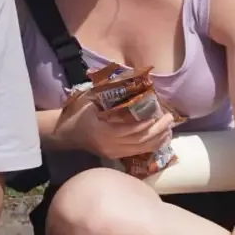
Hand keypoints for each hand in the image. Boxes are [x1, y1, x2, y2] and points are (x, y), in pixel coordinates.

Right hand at [55, 89, 175, 160]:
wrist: (64, 132)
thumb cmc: (77, 112)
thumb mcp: (91, 98)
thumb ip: (110, 91)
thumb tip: (132, 79)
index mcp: (104, 131)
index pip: (131, 130)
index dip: (147, 122)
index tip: (159, 112)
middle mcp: (110, 145)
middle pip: (140, 141)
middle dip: (158, 130)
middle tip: (170, 118)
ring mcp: (113, 152)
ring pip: (141, 149)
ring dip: (158, 139)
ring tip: (170, 128)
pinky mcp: (115, 155)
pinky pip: (137, 152)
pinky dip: (151, 145)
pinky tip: (161, 139)